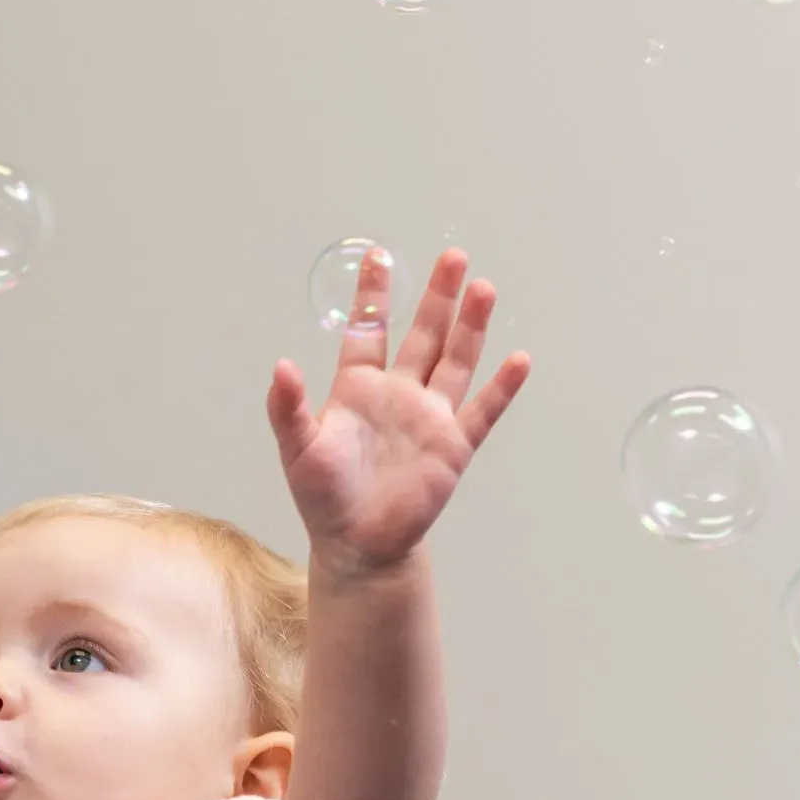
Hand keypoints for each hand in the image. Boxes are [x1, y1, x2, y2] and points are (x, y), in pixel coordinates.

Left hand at [265, 248, 530, 575]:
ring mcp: (430, 418)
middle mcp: (399, 394)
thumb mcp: (297, 448)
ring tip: (484, 289)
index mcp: (359, 388)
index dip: (375, 294)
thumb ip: (288, 407)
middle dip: (438, 296)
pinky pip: (482, 411)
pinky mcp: (454, 446)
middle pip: (424, 334)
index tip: (380, 255)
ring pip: (456, 361)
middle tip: (453, 257)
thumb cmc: (323, 496)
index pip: (369, 328)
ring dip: (471, 327)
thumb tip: (280, 366)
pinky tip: (519, 359)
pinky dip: (501, 387)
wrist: (358, 544)